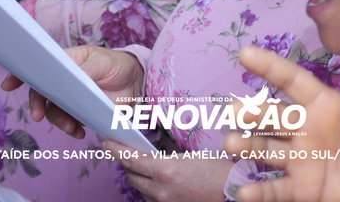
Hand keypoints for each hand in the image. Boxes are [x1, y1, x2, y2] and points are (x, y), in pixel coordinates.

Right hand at [1, 45, 144, 138]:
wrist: (138, 82)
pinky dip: (71, 129)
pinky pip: (69, 122)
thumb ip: (85, 71)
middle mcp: (65, 81)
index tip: (9, 85)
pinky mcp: (82, 112)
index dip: (22, 74)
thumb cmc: (117, 64)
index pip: (40, 66)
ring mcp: (72, 97)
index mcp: (67, 63)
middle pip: (42, 93)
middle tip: (38, 115)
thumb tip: (69, 81)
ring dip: (58, 121)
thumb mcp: (102, 62)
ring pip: (54, 111)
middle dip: (37, 105)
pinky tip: (79, 132)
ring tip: (72, 128)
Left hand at [105, 141, 230, 201]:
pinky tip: (161, 185)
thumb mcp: (190, 157)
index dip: (116, 149)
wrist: (232, 194)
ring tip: (149, 170)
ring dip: (141, 179)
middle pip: (131, 176)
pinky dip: (152, 192)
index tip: (107, 143)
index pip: (131, 158)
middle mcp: (160, 189)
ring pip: (141, 190)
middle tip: (130, 155)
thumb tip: (152, 156)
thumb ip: (166, 157)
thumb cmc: (217, 172)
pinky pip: (151, 200)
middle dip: (128, 165)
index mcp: (165, 170)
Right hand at [224, 46, 339, 201]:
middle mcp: (306, 128)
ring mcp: (302, 159)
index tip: (244, 53)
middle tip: (233, 110)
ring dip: (247, 145)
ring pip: (267, 149)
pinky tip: (244, 193)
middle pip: (273, 116)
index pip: (292, 81)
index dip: (269, 66)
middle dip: (252, 112)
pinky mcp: (303, 188)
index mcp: (324, 105)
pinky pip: (277, 189)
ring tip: (232, 144)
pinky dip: (260, 192)